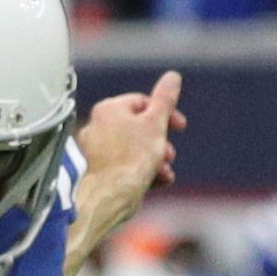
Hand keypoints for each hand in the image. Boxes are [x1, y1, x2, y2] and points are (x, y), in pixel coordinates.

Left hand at [70, 72, 185, 258]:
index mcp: (108, 109)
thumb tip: (173, 77)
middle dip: (161, 142)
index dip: (165, 114)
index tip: (180, 127)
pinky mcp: (99, 173)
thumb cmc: (130, 159)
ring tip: (165, 171)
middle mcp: (97, 127)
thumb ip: (165, 100)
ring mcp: (96, 152)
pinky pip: (125, 166)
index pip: (142, 103)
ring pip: (134, 149)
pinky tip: (159, 181)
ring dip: (156, 159)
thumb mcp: (155, 124)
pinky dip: (143, 171)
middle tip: (170, 154)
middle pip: (139, 128)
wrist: (108, 199)